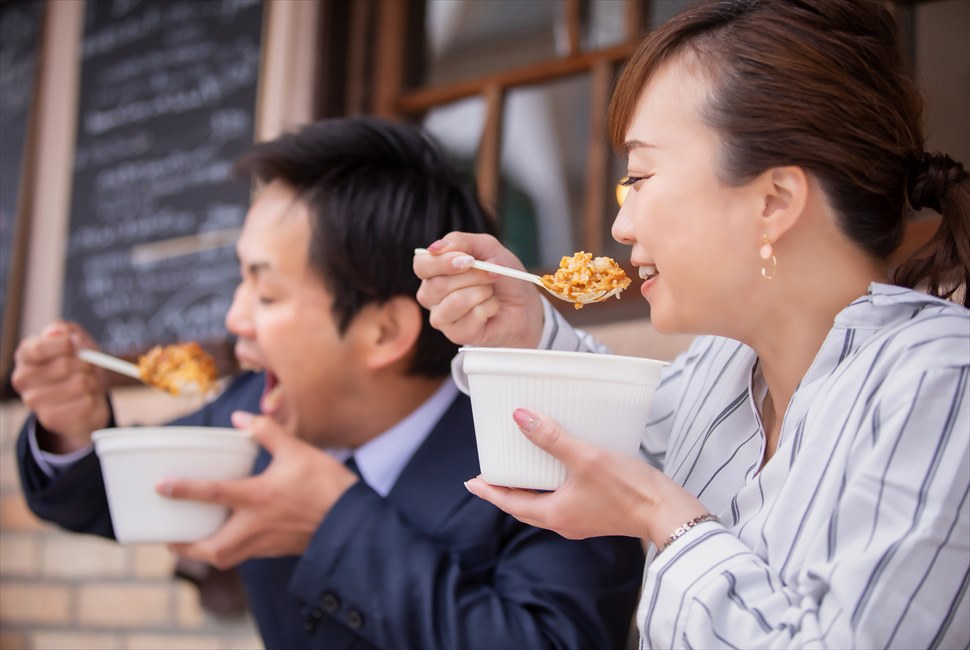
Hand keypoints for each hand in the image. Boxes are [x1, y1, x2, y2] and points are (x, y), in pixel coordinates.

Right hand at [11, 321, 109, 451]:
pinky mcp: (52, 420)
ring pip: (80, 384)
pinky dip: (96, 399)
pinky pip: (87, 403)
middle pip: (65, 365)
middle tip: (89, 367)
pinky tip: (87, 399)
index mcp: (26, 356)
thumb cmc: (78, 365)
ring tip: (89, 383)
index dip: (64, 345)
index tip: (77, 344)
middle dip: (87, 364)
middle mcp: (23, 379)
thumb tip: (63, 334)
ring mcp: (35, 402)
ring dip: (94, 381)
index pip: (38, 348)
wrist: (84, 398)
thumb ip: (69, 332)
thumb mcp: (77, 341)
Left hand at [159, 411, 357, 568]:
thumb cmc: (327, 484)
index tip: (161, 486)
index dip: (184, 489)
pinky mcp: (278, 550)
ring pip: (226, 558)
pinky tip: (232, 535)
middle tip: (170, 537)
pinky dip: (230, 549)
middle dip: (185, 547)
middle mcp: (257, 525)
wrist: (353, 520)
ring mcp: (267, 542)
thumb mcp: (297, 450)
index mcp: (259, 496)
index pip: (213, 494)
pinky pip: (245, 555)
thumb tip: (240, 421)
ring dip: (205, 552)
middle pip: (211, 548)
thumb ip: (266, 432)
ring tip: (194, 541)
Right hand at [414, 232, 544, 348]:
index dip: (442, 262)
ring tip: (491, 293)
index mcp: (434, 272)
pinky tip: (492, 309)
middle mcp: (432, 296)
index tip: (468, 260)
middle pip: (437, 285)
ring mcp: (442, 318)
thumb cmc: (502, 276)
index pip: (421, 265)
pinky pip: (471, 317)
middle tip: (490, 275)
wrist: (524, 304)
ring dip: (482, 292)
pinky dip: (490, 308)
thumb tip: (435, 248)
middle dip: (472, 276)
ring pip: (454, 302)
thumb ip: (460, 241)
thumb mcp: (487, 248)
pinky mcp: (457, 335)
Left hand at [464, 409, 708, 546]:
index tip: (471, 482)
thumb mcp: (586, 458)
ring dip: (528, 489)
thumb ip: (551, 438)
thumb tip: (520, 418)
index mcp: (555, 514)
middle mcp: (564, 522)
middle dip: (505, 491)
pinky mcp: (597, 514)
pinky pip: (563, 502)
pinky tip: (558, 471)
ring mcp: (581, 520)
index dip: (489, 491)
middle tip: (490, 475)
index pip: (510, 503)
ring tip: (519, 470)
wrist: (667, 512)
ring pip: (543, 505)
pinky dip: (551, 488)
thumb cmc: (628, 488)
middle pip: (524, 506)